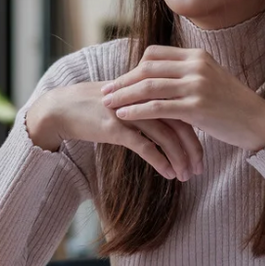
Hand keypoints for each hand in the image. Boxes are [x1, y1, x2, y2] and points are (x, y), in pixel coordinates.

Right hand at [26, 81, 203, 180]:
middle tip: (200, 168)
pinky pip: (145, 146)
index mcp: (148, 89)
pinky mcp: (115, 128)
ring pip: (166, 136)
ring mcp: (129, 112)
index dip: (197, 131)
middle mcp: (142, 98)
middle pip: (179, 122)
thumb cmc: (94, 107)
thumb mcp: (125, 103)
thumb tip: (171, 124)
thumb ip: (148, 108)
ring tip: (186, 176)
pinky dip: (160, 161)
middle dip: (193, 148)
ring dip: (180, 158)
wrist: (61, 108)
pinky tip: (168, 174)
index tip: (203, 152)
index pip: (182, 108)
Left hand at [100, 46, 264, 153]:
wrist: (257, 122)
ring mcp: (196, 85)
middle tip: (105, 92)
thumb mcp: (210, 80)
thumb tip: (158, 76)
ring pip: (149, 86)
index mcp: (197, 56)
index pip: (154, 55)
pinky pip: (158, 107)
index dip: (133, 68)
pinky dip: (137, 111)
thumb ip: (186, 74)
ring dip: (124, 96)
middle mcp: (196, 66)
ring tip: (108, 104)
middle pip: (147, 68)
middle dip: (123, 81)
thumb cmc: (231, 105)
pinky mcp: (196, 107)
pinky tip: (123, 116)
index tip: (120, 80)